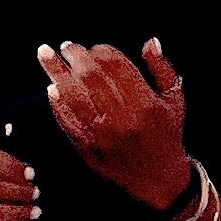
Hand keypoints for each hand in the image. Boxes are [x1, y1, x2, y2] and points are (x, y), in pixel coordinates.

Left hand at [38, 39, 189, 208]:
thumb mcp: (175, 100)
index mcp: (145, 102)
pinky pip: (66, 119)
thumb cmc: (166, 134)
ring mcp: (102, 133)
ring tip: (45, 56)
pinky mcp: (87, 146)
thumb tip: (150, 42)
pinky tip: (51, 89)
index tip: (92, 48)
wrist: (157, 178)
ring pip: (73, 95)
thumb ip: (162, 69)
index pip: (116, 65)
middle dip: (74, 56)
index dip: (99, 51)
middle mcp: (122, 116)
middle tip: (65, 47)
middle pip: (90, 76)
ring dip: (56, 73)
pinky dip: (56, 103)